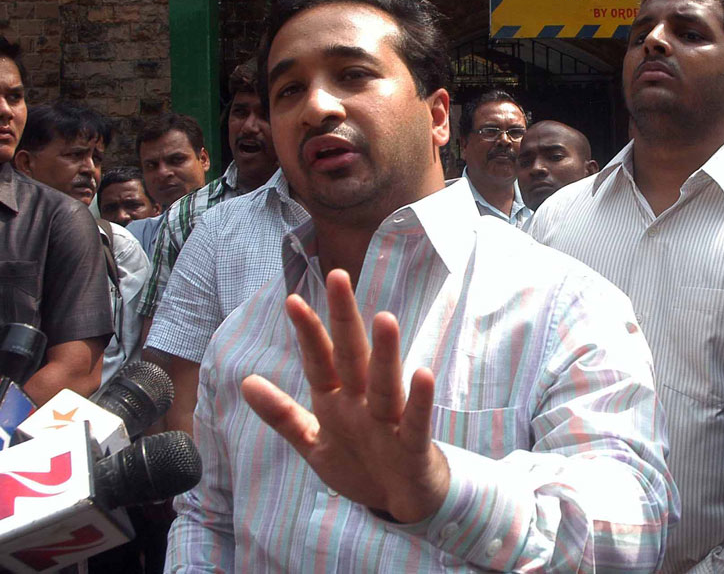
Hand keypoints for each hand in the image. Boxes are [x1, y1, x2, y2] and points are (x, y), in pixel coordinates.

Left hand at [241, 269, 449, 522]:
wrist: (403, 501)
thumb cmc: (361, 464)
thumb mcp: (313, 443)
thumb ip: (282, 415)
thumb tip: (245, 382)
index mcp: (337, 402)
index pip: (320, 362)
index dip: (308, 334)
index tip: (292, 300)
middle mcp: (363, 403)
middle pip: (353, 357)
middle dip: (345, 319)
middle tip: (338, 278)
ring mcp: (390, 422)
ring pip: (386, 383)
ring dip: (385, 353)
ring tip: (384, 318)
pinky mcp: (413, 445)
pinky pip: (416, 421)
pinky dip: (419, 400)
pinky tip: (423, 374)